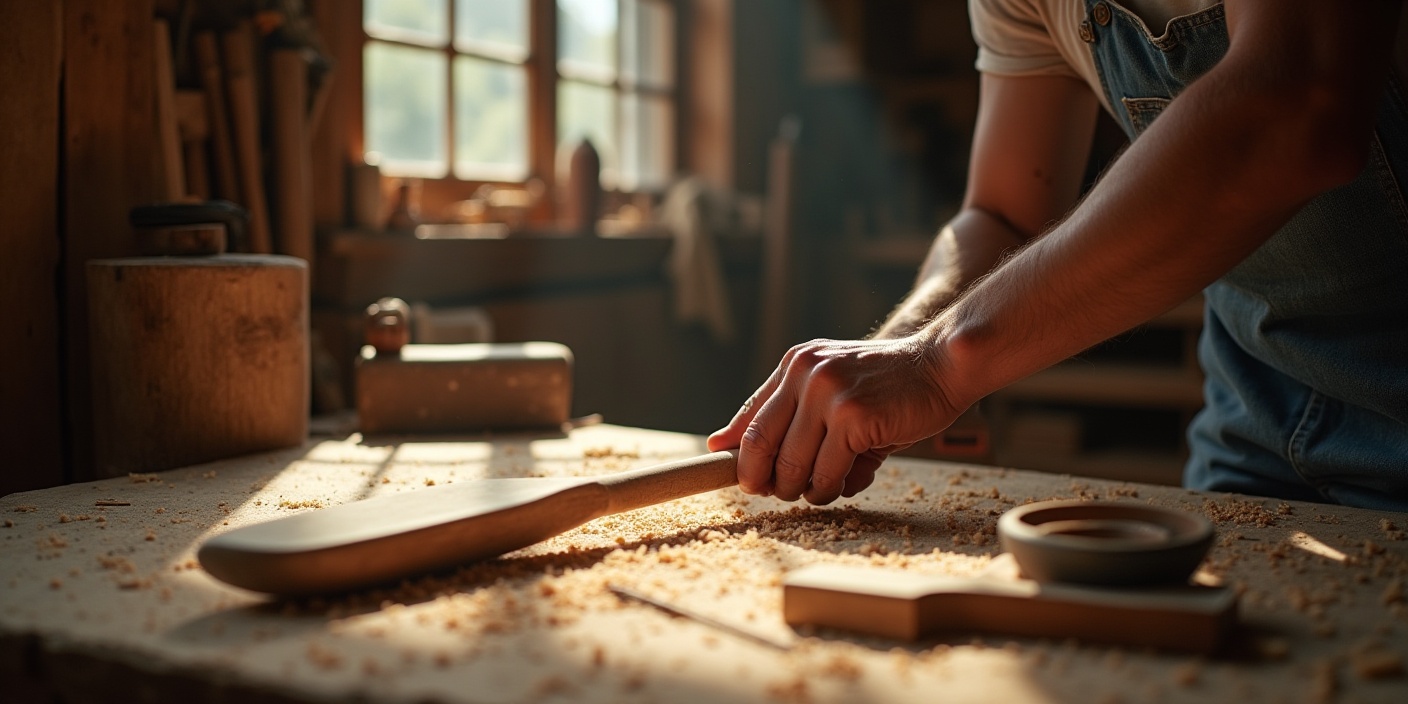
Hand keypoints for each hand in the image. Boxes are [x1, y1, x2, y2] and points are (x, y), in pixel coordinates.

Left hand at [707, 335, 964, 504]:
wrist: (943, 365)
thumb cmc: (891, 386)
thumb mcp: (836, 388)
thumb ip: (797, 418)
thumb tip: (744, 456)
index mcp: (796, 364)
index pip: (750, 415)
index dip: (738, 453)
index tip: (741, 478)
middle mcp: (805, 373)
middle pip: (760, 443)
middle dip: (763, 478)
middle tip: (775, 494)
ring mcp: (827, 393)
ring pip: (792, 464)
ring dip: (801, 489)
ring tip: (818, 491)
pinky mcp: (852, 416)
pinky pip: (826, 472)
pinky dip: (829, 489)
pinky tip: (842, 485)